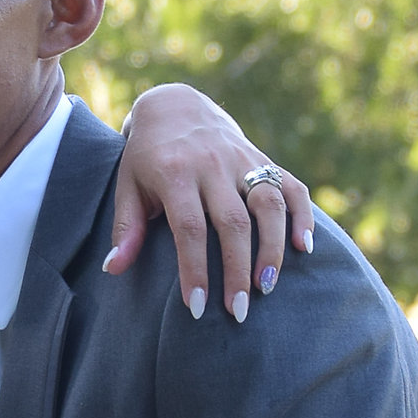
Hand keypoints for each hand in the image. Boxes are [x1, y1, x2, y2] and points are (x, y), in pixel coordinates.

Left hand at [109, 83, 312, 322]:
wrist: (175, 106)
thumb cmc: (147, 156)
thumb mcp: (128, 186)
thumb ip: (127, 228)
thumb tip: (113, 270)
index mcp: (175, 172)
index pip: (189, 228)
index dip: (195, 269)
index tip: (196, 307)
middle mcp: (212, 164)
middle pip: (232, 222)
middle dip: (237, 270)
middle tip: (238, 311)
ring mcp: (242, 159)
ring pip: (268, 204)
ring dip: (272, 248)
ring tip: (268, 287)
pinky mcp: (263, 158)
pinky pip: (291, 185)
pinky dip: (302, 215)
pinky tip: (304, 248)